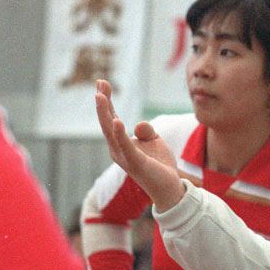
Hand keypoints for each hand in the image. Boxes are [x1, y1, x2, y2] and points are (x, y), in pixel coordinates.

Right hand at [96, 80, 185, 211]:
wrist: (170, 187)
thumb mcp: (154, 140)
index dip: (107, 100)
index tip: (102, 82)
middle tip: (99, 82)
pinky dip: (120, 133)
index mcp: (121, 143)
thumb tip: (137, 124)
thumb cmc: (159, 165)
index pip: (111, 117)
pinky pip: (126, 146)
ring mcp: (125, 157)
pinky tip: (116, 120)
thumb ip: (145, 130)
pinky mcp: (136, 164)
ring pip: (111, 132)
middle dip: (102, 102)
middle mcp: (117, 149)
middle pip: (107, 122)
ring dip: (105, 113)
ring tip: (100, 96)